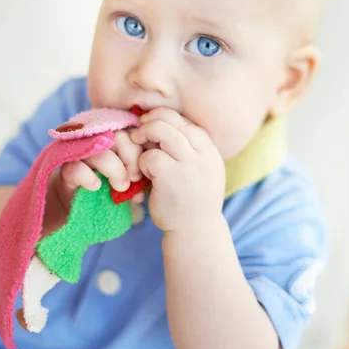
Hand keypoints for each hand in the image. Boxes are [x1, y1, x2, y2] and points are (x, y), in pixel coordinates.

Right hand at [42, 129, 144, 236]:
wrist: (84, 206)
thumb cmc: (114, 187)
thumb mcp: (134, 177)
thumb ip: (144, 168)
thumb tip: (156, 168)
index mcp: (116, 138)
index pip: (133, 131)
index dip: (142, 149)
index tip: (148, 168)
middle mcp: (98, 140)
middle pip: (118, 137)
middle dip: (132, 158)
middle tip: (136, 179)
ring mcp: (81, 152)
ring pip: (99, 150)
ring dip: (115, 170)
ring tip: (122, 188)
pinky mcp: (66, 168)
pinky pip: (77, 167)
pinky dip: (89, 178)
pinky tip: (96, 187)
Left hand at [130, 108, 225, 231]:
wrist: (196, 230)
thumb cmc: (193, 199)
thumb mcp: (201, 170)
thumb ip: (190, 149)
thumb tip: (161, 123)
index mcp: (210, 150)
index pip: (186, 120)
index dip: (166, 118)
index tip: (153, 125)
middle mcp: (203, 154)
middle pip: (173, 120)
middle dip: (152, 120)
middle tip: (140, 131)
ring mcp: (188, 165)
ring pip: (161, 131)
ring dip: (145, 135)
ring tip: (139, 147)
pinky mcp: (171, 177)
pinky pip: (150, 156)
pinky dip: (142, 162)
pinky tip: (144, 174)